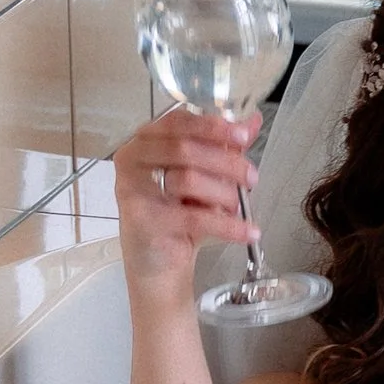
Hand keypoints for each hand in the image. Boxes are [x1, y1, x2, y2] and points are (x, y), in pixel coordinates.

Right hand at [115, 109, 258, 297]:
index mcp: (144, 141)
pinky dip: (227, 225)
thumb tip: (251, 121)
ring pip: (188, 180)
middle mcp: (132, 161)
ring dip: (224, 193)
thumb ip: (223, 147)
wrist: (158, 263)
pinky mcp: (142, 220)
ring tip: (239, 206)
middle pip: (184, 149)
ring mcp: (132, 190)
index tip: (242, 137)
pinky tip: (247, 231)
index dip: (212, 127)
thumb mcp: (202, 177)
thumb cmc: (176, 216)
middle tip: (251, 176)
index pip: (177, 122)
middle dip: (226, 162)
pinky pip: (193, 217)